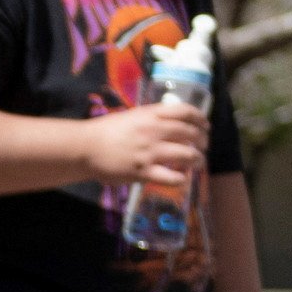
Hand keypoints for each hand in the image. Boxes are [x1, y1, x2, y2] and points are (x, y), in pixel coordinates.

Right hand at [85, 99, 207, 196]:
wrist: (85, 147)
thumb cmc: (106, 131)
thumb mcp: (131, 116)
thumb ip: (151, 118)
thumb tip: (170, 123)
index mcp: (151, 114)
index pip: (185, 111)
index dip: (200, 118)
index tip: (205, 125)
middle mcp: (154, 131)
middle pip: (190, 133)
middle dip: (202, 141)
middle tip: (203, 147)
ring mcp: (150, 152)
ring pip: (187, 155)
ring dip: (197, 160)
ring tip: (198, 163)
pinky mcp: (143, 171)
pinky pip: (172, 177)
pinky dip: (181, 179)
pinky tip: (181, 179)